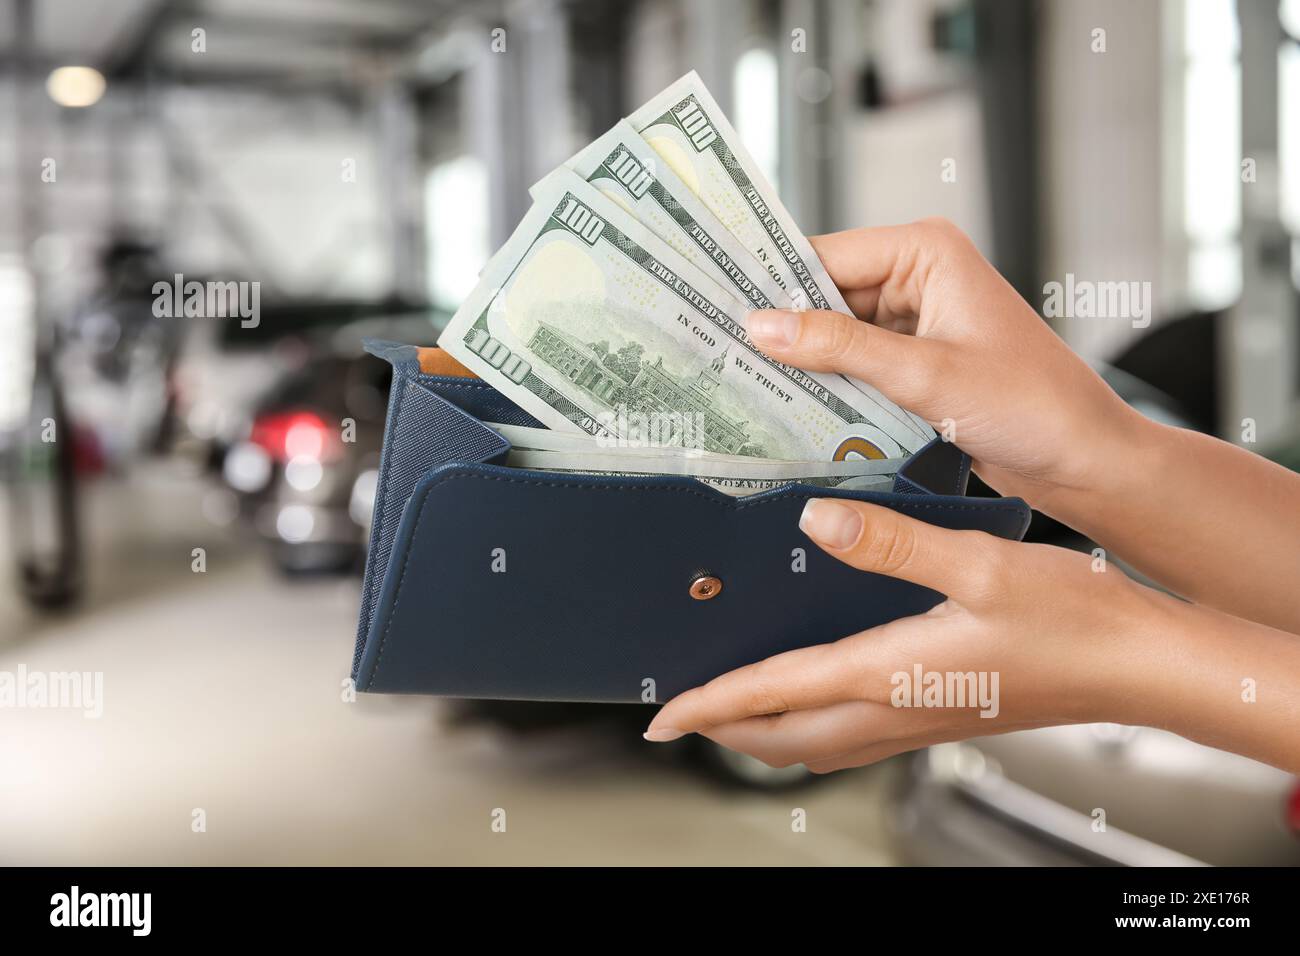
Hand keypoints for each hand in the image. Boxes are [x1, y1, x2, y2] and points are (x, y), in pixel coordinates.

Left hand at [643, 497, 1178, 772]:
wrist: (1139, 663)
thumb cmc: (1069, 619)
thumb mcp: (974, 564)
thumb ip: (890, 542)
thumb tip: (816, 521)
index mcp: (887, 673)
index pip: (774, 695)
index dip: (711, 706)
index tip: (663, 716)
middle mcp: (893, 708)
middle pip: (783, 738)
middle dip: (726, 729)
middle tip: (685, 713)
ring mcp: (919, 720)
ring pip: (816, 744)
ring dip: (766, 731)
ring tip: (734, 706)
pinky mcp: (942, 714)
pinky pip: (855, 735)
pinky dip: (814, 724)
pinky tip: (820, 690)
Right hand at [742, 219, 1148, 510]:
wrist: (1084, 460)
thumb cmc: (1032, 405)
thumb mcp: (924, 375)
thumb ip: (840, 348)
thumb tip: (762, 326)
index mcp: (926, 252)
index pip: (826, 256)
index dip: (772, 285)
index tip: (717, 307)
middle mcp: (918, 276)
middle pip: (825, 295)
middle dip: (783, 328)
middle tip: (721, 353)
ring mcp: (916, 320)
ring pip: (836, 334)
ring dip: (804, 362)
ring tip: (744, 383)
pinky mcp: (916, 361)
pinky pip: (856, 365)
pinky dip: (829, 386)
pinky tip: (791, 407)